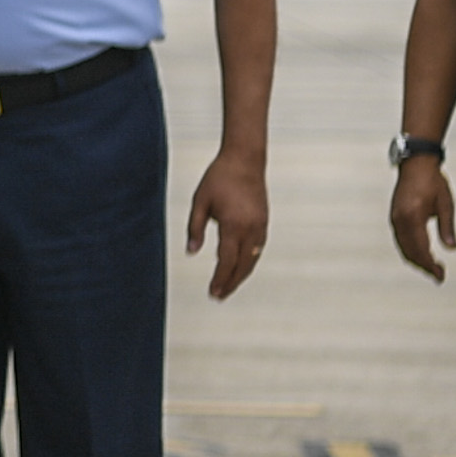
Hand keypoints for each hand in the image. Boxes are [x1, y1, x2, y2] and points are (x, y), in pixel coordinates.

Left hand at [187, 150, 267, 298]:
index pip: (227, 261)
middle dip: (230, 283)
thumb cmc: (218, 178)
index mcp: (233, 225)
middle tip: (218, 297)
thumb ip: (195, 228)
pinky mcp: (264, 222)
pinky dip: (249, 262)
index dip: (220, 279)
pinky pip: (257, 249)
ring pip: (253, 259)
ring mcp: (260, 227)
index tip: (212, 293)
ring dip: (241, 275)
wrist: (245, 160)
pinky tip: (240, 267)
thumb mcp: (200, 202)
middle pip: (242, 266)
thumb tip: (191, 253)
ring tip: (228, 287)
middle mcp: (250, 229)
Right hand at [388, 155, 455, 282]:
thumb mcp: (445, 204)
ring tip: (432, 267)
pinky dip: (410, 250)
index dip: (430, 266)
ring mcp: (395, 219)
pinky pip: (400, 240)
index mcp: (413, 217)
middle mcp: (400, 220)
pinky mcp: (394, 216)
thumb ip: (447, 227)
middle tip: (439, 275)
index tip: (441, 276)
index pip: (421, 250)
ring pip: (403, 248)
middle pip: (410, 253)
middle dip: (424, 267)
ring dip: (417, 260)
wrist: (415, 163)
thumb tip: (451, 248)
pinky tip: (421, 253)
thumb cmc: (433, 181)